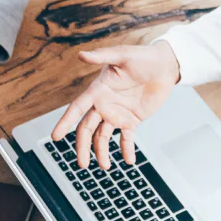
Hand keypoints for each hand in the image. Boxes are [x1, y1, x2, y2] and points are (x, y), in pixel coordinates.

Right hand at [50, 42, 179, 169]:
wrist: (165, 66)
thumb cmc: (143, 57)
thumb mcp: (123, 55)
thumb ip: (103, 56)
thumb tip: (81, 54)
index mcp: (98, 90)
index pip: (77, 108)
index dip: (66, 122)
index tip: (55, 137)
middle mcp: (104, 104)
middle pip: (87, 129)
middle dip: (83, 147)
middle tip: (82, 164)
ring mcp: (117, 113)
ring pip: (103, 137)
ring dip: (101, 152)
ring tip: (106, 166)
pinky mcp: (132, 120)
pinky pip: (126, 138)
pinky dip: (126, 150)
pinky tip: (129, 160)